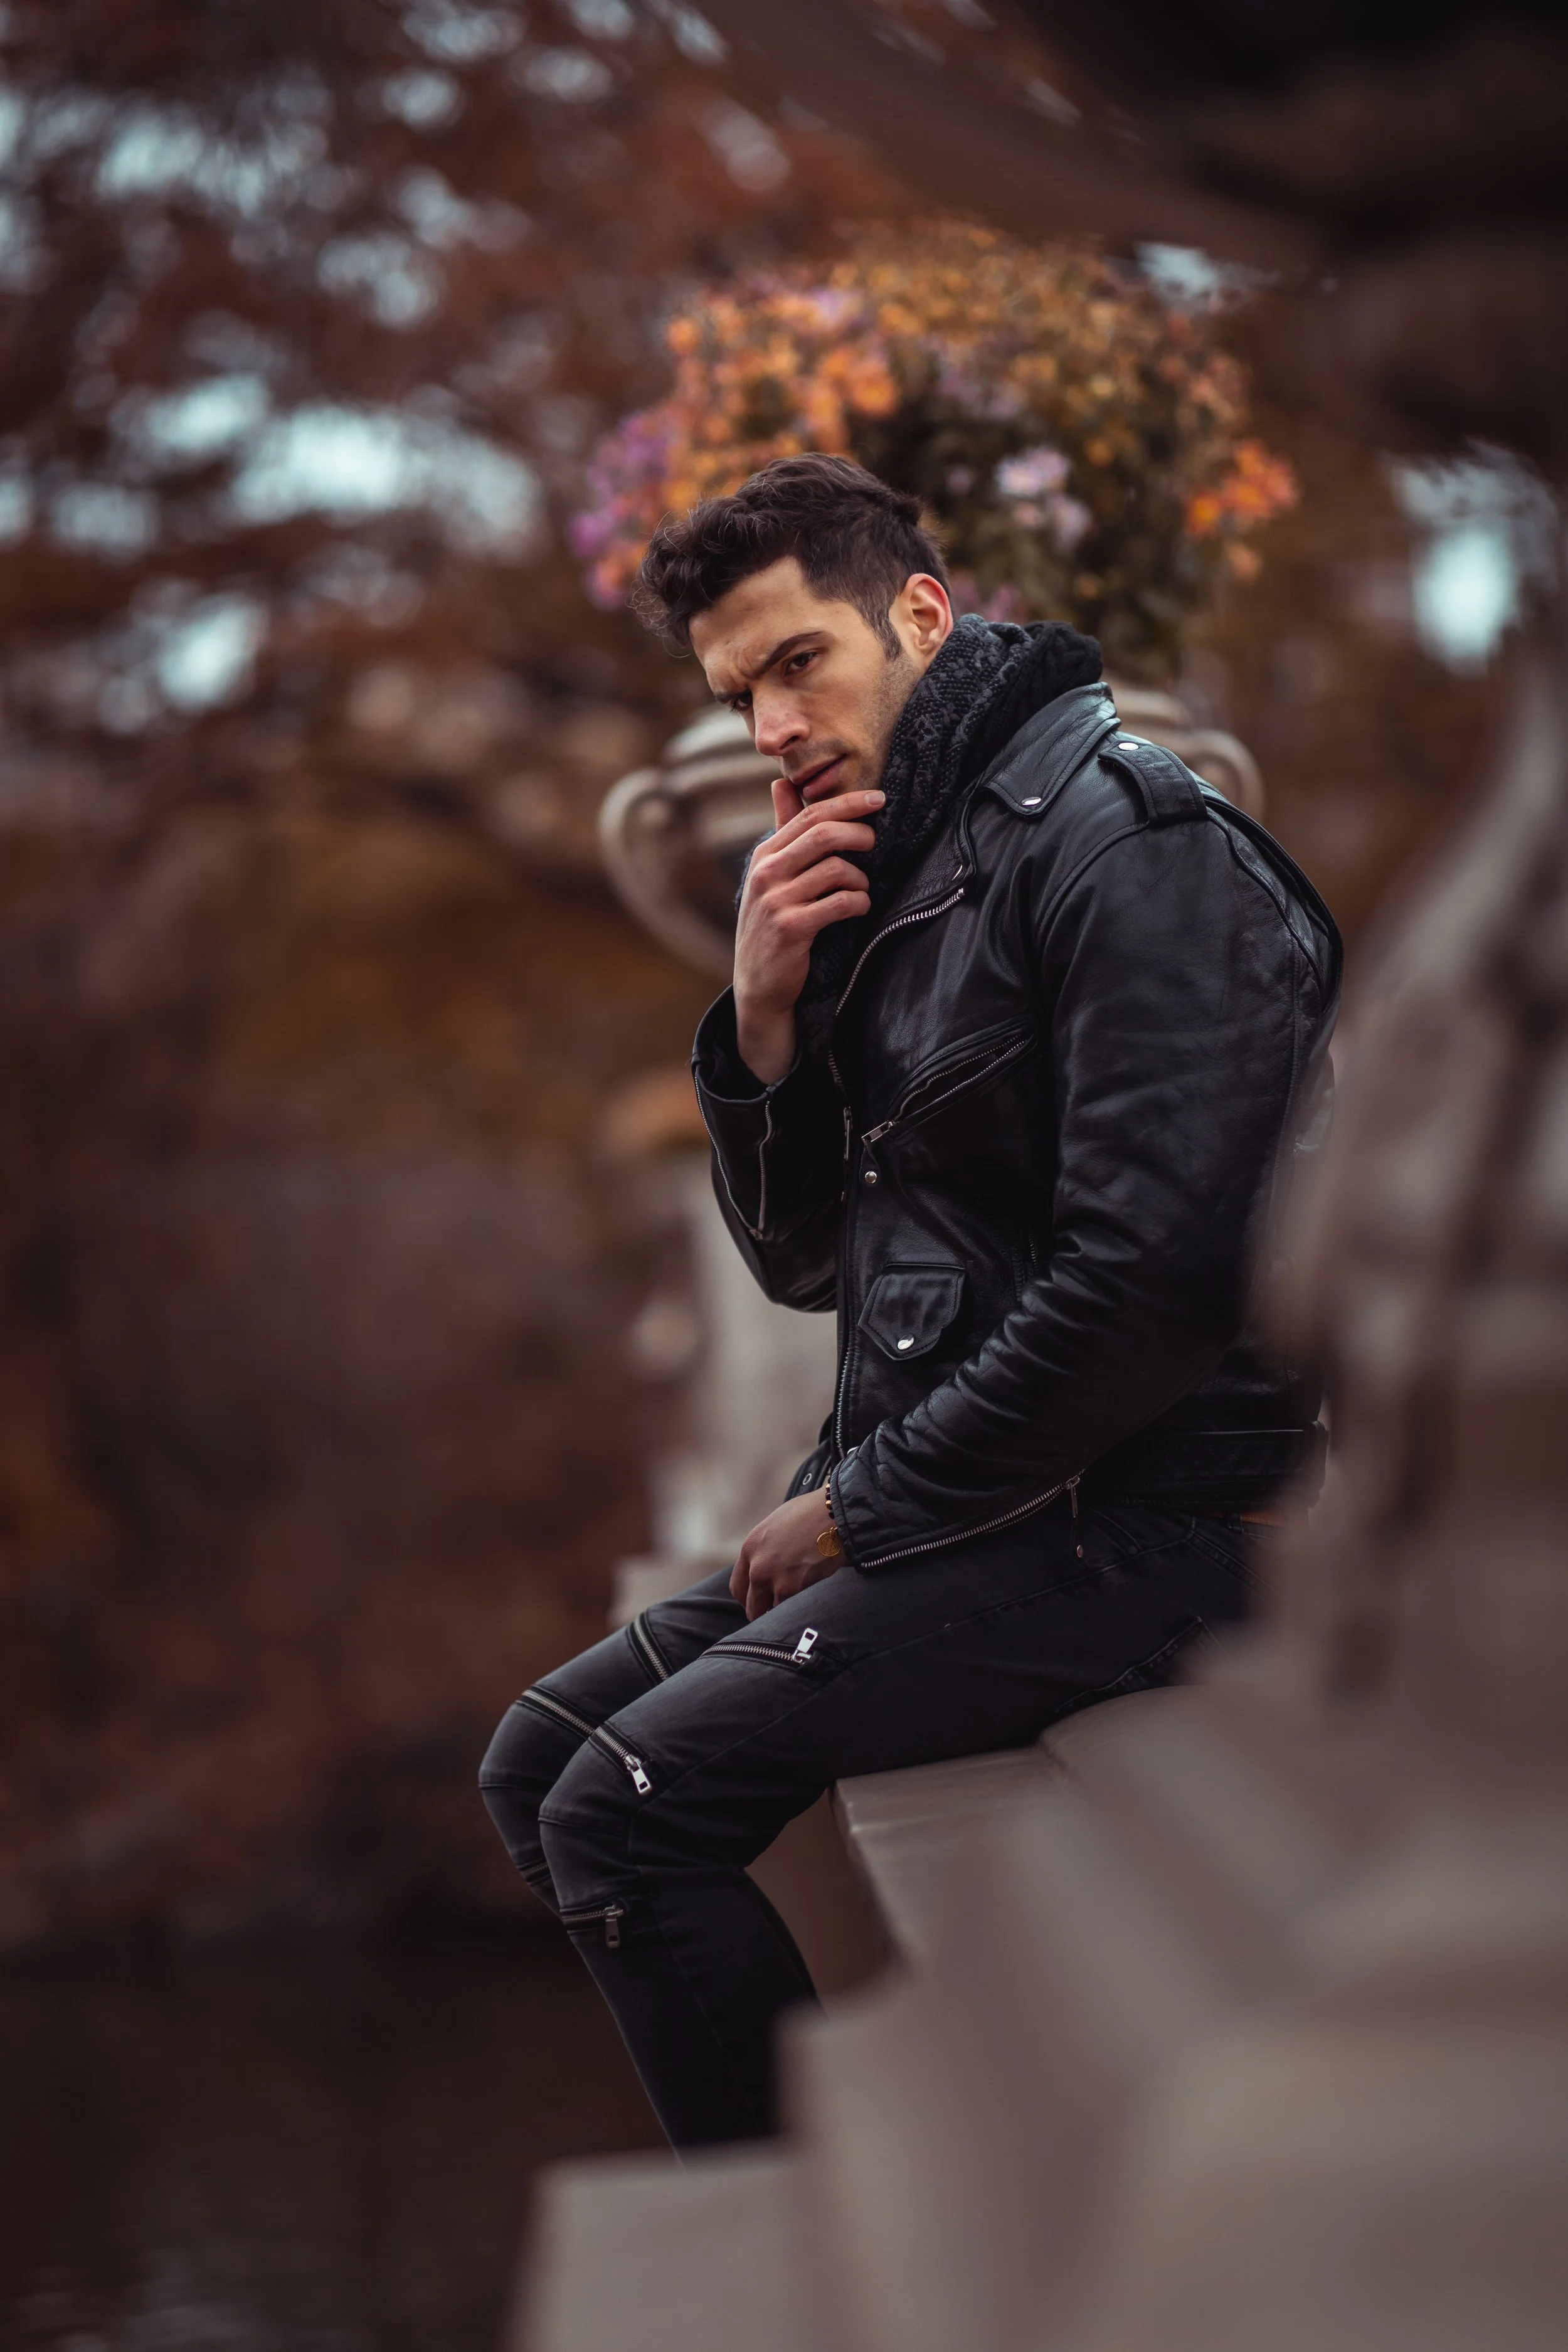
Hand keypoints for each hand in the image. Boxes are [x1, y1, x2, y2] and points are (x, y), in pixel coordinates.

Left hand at [730, 1490, 842, 1620]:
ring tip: (796, 1603)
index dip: (750, 1597)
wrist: (835, 1514)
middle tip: (779, 1609)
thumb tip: (769, 1565)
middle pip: (750, 1604)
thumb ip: (766, 1549)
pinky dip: (796, 1611)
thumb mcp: (777, 1527)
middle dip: (763, 1609)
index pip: (738, 1587)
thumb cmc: (812, 1515)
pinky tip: (806, 1601)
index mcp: (750, 1548)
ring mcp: (771, 1579)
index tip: (761, 1601)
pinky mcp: (790, 1590)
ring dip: (781, 1611)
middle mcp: (756, 1566)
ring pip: (768, 1612)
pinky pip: (787, 1611)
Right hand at [733, 776, 881, 1083]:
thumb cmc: (773, 923)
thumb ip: (782, 831)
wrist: (760, 984)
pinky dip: (858, 902)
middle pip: (824, 834)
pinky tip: (859, 908)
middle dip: (859, 832)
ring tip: (860, 888)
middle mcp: (766, 873)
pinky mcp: (792, 928)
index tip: (878, 798)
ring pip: (836, 869)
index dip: (847, 803)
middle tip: (875, 841)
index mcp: (764, 855)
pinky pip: (840, 903)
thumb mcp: (771, 875)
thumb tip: (781, 783)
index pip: (809, 815)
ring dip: (859, 877)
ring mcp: (776, 901)